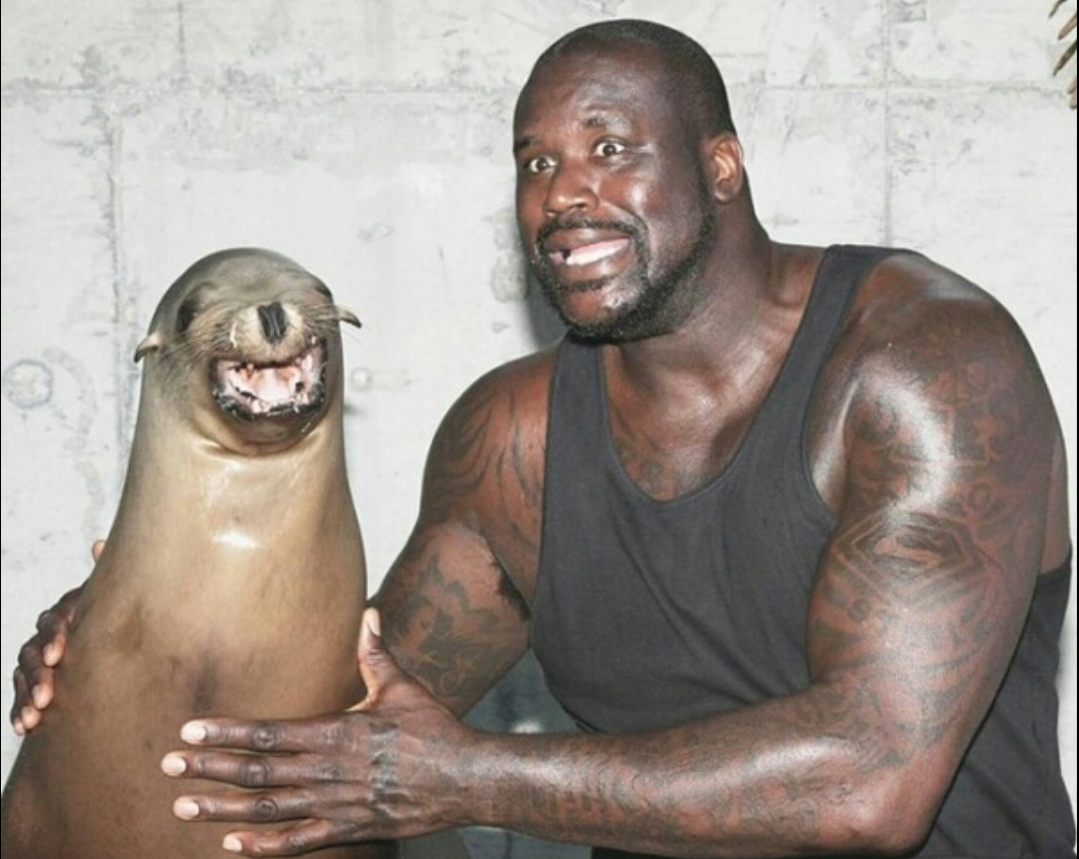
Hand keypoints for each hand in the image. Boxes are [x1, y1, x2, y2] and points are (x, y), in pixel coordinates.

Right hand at [10, 541, 98, 733]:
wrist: (116, 640)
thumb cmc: (118, 615)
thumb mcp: (117, 597)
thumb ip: (108, 575)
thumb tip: (99, 544)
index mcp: (66, 613)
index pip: (53, 621)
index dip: (53, 637)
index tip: (57, 656)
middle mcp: (46, 634)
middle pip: (32, 653)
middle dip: (38, 676)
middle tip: (47, 697)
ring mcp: (36, 659)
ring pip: (24, 676)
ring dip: (26, 697)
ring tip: (35, 717)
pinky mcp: (34, 682)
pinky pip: (21, 697)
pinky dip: (19, 711)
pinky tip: (23, 728)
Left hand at [160, 608, 477, 855]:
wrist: (464, 777)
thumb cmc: (433, 728)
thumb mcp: (402, 686)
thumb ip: (375, 654)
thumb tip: (369, 613)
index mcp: (336, 732)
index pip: (268, 733)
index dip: (226, 732)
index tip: (190, 732)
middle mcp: (328, 770)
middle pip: (256, 772)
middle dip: (208, 769)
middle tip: (168, 767)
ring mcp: (335, 804)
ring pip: (267, 809)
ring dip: (222, 810)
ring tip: (184, 807)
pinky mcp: (349, 829)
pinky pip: (298, 843)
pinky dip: (263, 847)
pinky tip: (232, 845)